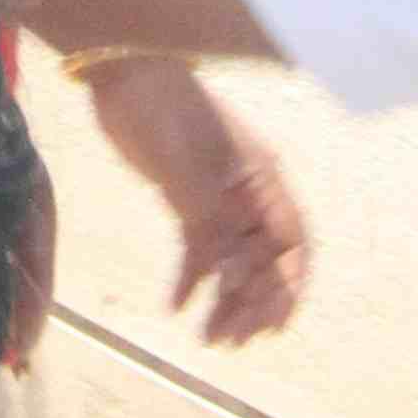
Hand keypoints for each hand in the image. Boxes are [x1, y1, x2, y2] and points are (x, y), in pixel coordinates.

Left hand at [73, 52, 309, 346]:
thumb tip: (232, 281)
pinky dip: (191, 277)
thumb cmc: (167, 115)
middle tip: (230, 340)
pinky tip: (176, 305)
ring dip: (223, 298)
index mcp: (263, 180)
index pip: (292, 241)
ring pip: (230, 261)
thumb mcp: (188, 174)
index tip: (275, 324)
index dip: (289, 284)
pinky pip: (197, 249)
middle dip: (252, 303)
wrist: (125, 77)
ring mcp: (218, 199)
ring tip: (207, 337)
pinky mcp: (187, 202)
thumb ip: (211, 228)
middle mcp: (248, 194)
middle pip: (262, 259)